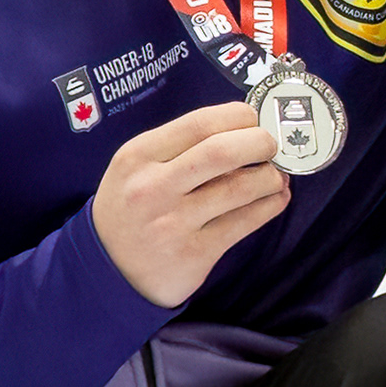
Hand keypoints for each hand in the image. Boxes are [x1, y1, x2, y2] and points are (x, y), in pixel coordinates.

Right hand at [90, 100, 288, 306]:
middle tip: (271, 146)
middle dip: (260, 143)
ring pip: (240, 188)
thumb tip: (244, 129)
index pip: (199, 124)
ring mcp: (174, 222)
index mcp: (138, 156)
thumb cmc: (133, 207)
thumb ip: (181, 147)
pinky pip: (245, 222)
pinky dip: (270, 205)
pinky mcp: (195, 252)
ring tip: (277, 176)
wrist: (108, 269)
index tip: (254, 120)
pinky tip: (276, 198)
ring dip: (271, 177)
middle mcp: (154, 187)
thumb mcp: (137, 167)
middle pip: (222, 152)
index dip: (239, 117)